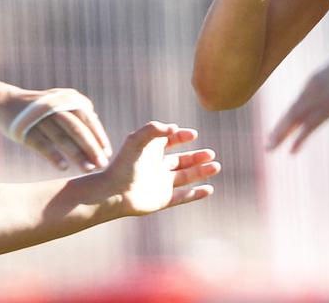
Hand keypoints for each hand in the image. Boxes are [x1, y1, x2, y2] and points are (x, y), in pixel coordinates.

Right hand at [1, 88, 111, 171]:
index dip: (99, 137)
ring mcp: (39, 117)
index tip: (108, 154)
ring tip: (88, 169)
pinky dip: (53, 155)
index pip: (88, 120)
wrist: (4, 104)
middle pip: (78, 129)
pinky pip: (41, 144)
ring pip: (62, 137)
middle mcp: (56, 107)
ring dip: (77, 154)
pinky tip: (64, 167)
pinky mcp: (24, 129)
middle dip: (92, 147)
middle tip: (102, 164)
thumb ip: (79, 113)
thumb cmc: (40, 108)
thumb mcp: (61, 104)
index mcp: (68, 101)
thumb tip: (97, 128)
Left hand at [103, 122, 219, 216]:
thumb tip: (175, 128)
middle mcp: (158, 168)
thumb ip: (154, 129)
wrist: (113, 192)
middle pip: (183, 161)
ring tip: (216, 166)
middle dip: (198, 157)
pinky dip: (196, 194)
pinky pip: (183, 197)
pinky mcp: (163, 200)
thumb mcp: (136, 140)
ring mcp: (161, 184)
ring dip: (202, 172)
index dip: (182, 136)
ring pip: (186, 177)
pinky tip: (209, 189)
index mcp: (151, 152)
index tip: (193, 134)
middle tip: (211, 154)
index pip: (170, 141)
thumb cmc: (123, 164)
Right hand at [267, 54, 328, 156]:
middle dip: (280, 133)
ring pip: (293, 108)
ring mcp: (313, 86)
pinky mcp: (312, 80)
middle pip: (294, 116)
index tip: (291, 153)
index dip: (300, 139)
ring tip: (271, 139)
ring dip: (281, 123)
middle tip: (268, 149)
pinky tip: (285, 121)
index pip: (310, 124)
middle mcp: (318, 94)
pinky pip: (297, 99)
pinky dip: (289, 112)